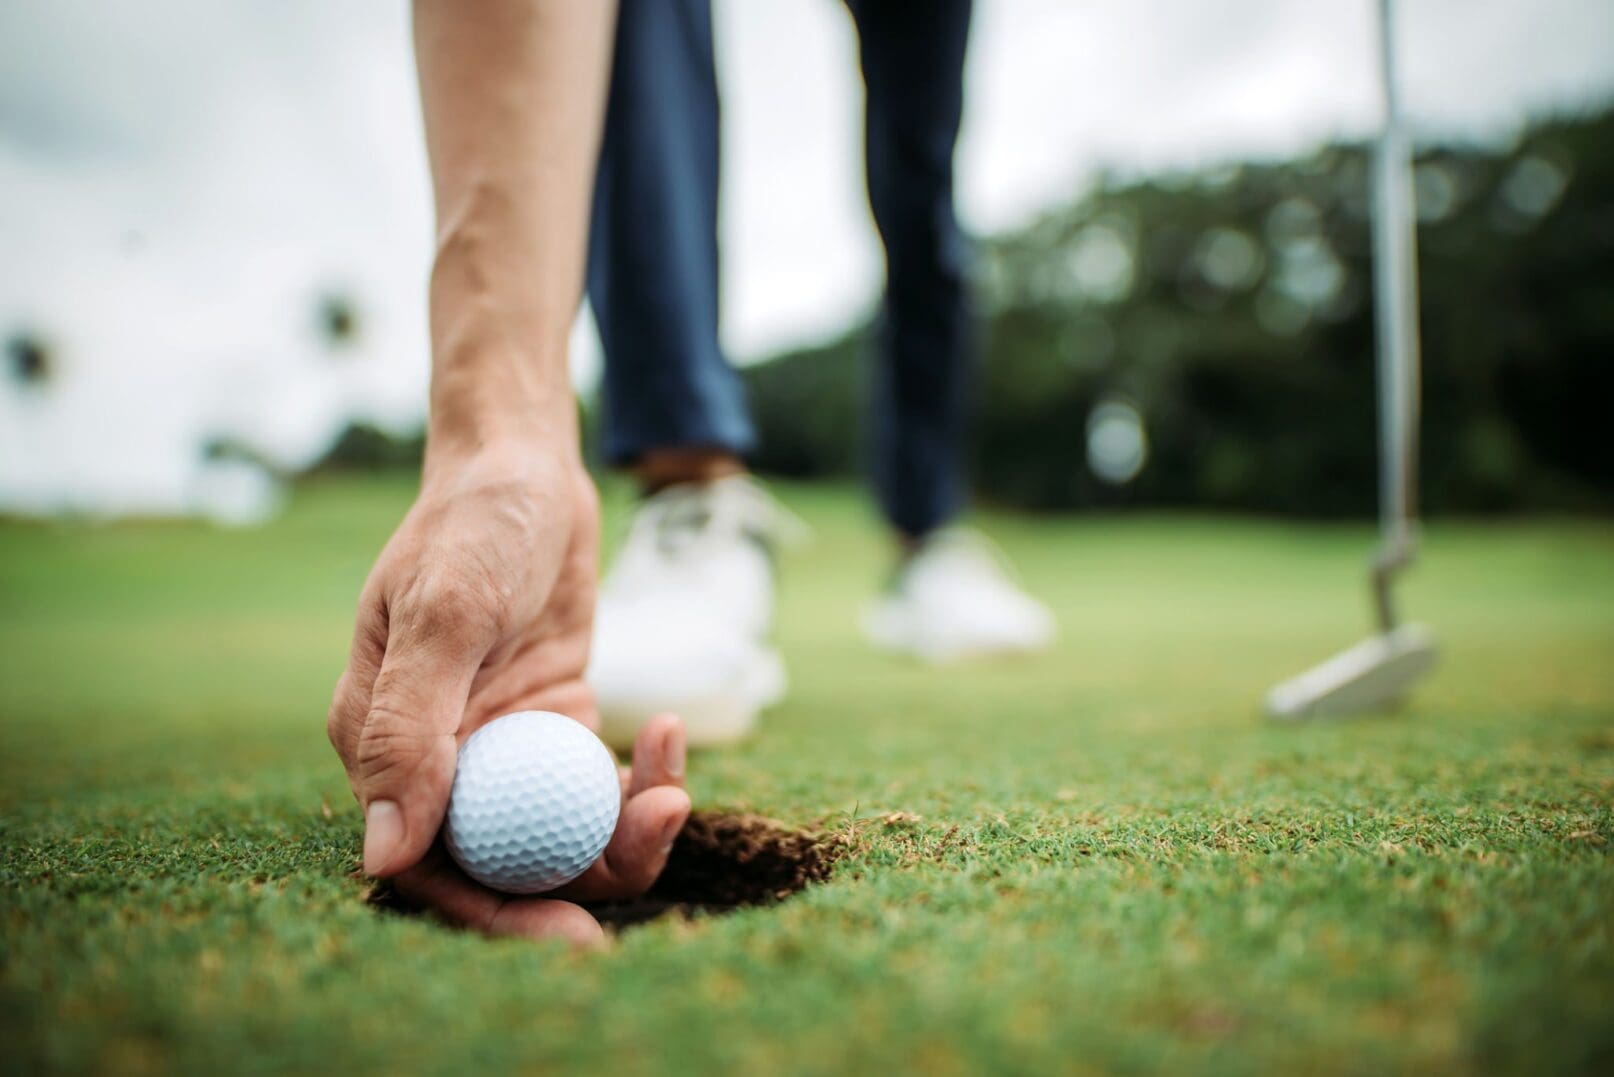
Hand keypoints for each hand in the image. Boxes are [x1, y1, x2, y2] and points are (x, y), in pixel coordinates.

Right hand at [327, 448, 690, 944]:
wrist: (525, 469)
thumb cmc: (472, 524)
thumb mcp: (443, 612)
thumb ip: (409, 727)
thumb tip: (386, 856)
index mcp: (383, 745)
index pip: (429, 864)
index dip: (495, 913)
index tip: (573, 934)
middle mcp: (440, 760)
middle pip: (506, 861)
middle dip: (579, 885)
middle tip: (653, 856)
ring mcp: (503, 746)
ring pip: (564, 832)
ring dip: (626, 828)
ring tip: (673, 787)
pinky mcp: (556, 725)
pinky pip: (600, 785)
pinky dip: (642, 775)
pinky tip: (671, 730)